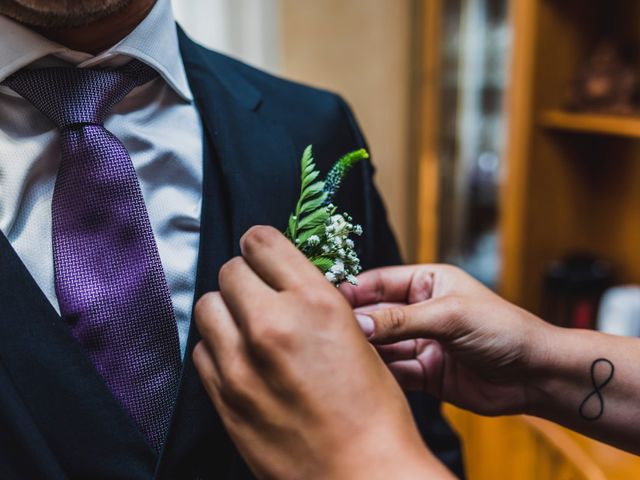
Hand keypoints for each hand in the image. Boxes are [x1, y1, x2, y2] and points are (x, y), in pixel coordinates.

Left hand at [193, 227, 450, 479]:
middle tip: (259, 296)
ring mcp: (241, 364)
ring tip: (247, 329)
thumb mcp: (356, 337)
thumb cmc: (372, 411)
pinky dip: (218, 348)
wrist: (361, 475)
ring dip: (226, 311)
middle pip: (229, 271)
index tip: (262, 255)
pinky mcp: (223, 398)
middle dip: (245, 278)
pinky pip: (202, 351)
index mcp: (315, 303)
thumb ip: (312, 302)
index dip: (261, 245)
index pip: (262, 242)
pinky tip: (240, 361)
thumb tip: (281, 281)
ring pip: (207, 307)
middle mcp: (272, 325)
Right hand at [341, 265, 552, 415]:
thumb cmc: (503, 329)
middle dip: (356, 324)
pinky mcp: (425, 372)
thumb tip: (360, 323)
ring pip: (382, 345)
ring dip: (366, 351)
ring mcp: (421, 342)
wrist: (535, 375)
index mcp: (427, 283)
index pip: (379, 282)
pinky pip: (394, 371)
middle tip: (330, 333)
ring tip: (343, 355)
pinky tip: (366, 375)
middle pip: (376, 315)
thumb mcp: (450, 315)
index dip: (353, 292)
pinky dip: (381, 374)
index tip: (327, 303)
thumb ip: (401, 320)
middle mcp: (420, 311)